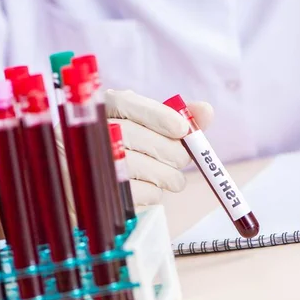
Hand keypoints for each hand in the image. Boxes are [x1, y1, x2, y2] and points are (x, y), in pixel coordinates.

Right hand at [105, 89, 213, 205]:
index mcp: (103, 109)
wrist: (102, 187)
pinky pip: (144, 193)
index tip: (182, 129)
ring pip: (146, 167)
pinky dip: (155, 192)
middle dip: (172, 151)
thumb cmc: (135, 149)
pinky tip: (149, 187)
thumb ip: (180, 116)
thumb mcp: (153, 127)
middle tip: (181, 158)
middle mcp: (92, 134)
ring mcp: (94, 165)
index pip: (126, 104)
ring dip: (169, 175)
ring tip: (167, 175)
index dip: (158, 116)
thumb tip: (206, 110)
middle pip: (138, 137)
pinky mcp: (104, 195)